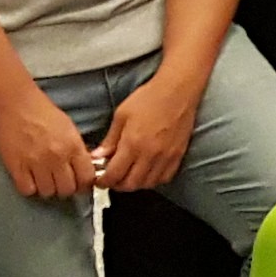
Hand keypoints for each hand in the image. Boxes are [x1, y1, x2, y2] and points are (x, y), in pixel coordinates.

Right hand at [0, 83, 98, 201]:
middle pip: (67, 189)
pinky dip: (29, 187)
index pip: (86, 178)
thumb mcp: (69, 129)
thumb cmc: (43, 113)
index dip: (83, 184)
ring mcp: (36, 163)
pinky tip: (29, 178)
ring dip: (46, 188)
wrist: (16, 103)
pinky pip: (27, 190)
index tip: (78, 183)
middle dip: (65, 188)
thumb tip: (83, 170)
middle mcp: (56, 157)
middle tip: (59, 181)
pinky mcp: (16, 166)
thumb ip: (77, 150)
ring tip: (43, 178)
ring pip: (48, 192)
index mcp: (73, 146)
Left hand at [96, 70, 198, 193]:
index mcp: (133, 143)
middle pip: (130, 184)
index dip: (104, 181)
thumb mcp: (121, 115)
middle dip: (117, 185)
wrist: (177, 91)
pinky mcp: (178, 156)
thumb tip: (97, 157)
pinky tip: (146, 172)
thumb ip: (110, 139)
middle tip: (111, 179)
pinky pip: (164, 178)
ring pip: (147, 184)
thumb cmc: (148, 98)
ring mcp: (166, 157)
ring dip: (135, 184)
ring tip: (128, 175)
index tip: (99, 180)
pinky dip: (153, 180)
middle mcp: (150, 154)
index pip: (114, 174)